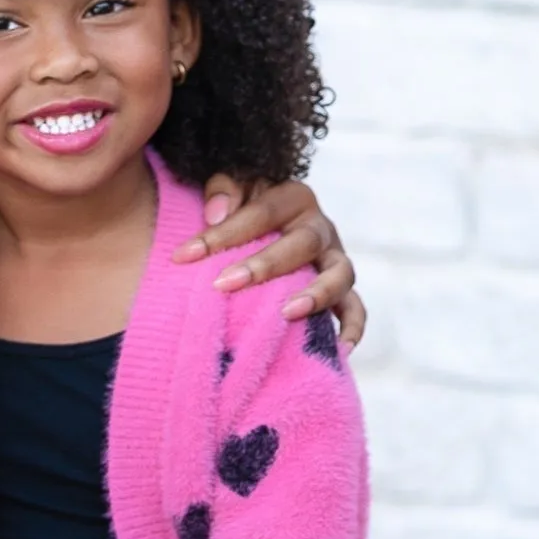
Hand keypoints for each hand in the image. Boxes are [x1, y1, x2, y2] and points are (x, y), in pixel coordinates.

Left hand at [175, 173, 363, 347]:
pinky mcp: (342, 289)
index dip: (221, 234)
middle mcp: (319, 227)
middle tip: (225, 285)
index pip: (260, 212)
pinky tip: (339, 349)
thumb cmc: (240, 209)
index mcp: (293, 197)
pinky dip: (352, 327)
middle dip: (264, 265)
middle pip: (302, 242)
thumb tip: (215, 213)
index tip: (183, 257)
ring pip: (340, 274)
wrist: (266, 224)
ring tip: (287, 314)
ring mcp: (334, 259)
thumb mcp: (231, 188)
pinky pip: (355, 308)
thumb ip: (222, 190)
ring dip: (317, 294)